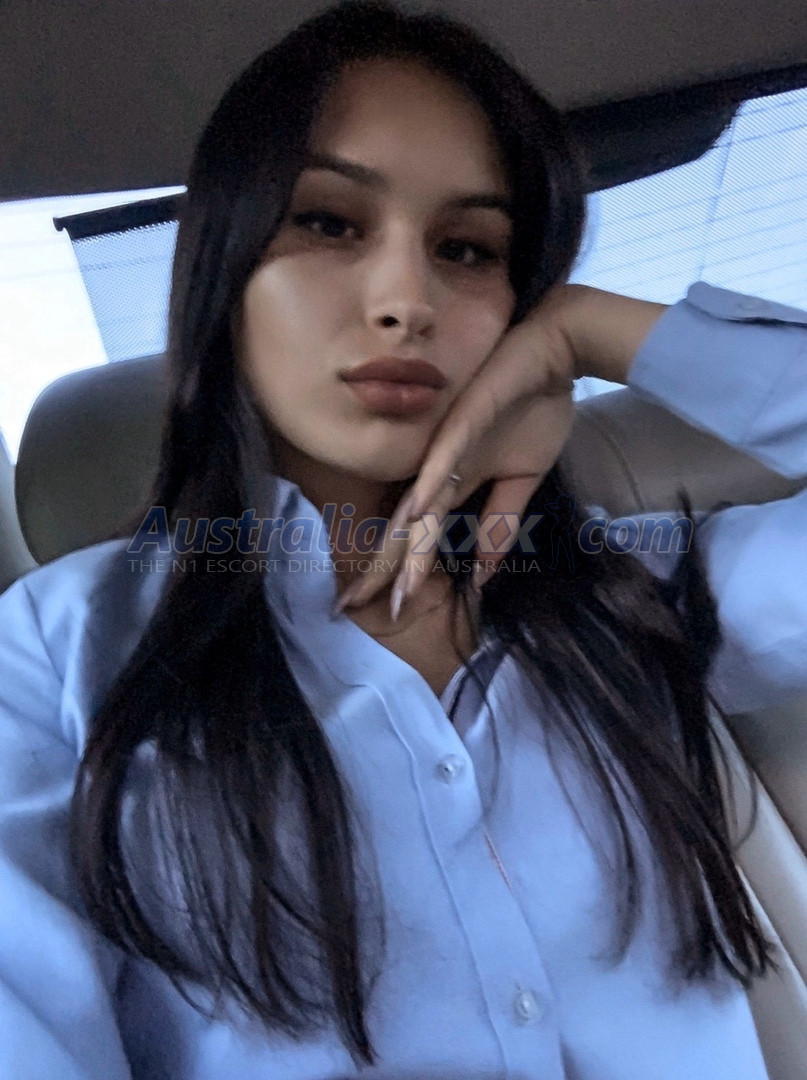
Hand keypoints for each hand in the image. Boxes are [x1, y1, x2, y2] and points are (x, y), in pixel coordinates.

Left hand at [336, 284, 666, 618]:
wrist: (553, 352)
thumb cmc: (534, 408)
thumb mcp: (523, 478)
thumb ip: (500, 523)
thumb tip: (484, 574)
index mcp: (450, 485)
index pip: (418, 539)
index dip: (399, 574)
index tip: (384, 611)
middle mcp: (439, 472)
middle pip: (405, 531)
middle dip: (380, 573)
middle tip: (346, 609)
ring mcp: (448, 449)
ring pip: (419, 506)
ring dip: (403, 546)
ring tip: (381, 585)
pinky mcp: (464, 422)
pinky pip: (443, 458)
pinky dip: (429, 487)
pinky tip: (413, 514)